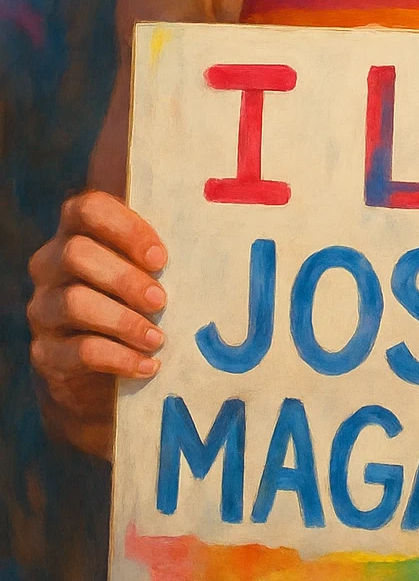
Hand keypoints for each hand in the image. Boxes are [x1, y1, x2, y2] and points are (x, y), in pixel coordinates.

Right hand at [28, 190, 166, 458]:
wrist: (103, 372)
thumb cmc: (138, 303)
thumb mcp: (147, 272)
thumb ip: (161, 253)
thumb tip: (213, 244)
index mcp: (77, 232)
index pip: (87, 208)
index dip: (124, 229)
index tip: (161, 257)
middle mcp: (51, 264)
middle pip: (76, 254)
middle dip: (124, 278)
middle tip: (161, 300)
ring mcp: (43, 308)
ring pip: (73, 303)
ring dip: (122, 321)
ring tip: (158, 338)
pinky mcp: (46, 352)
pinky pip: (77, 352)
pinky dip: (118, 358)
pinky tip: (148, 365)